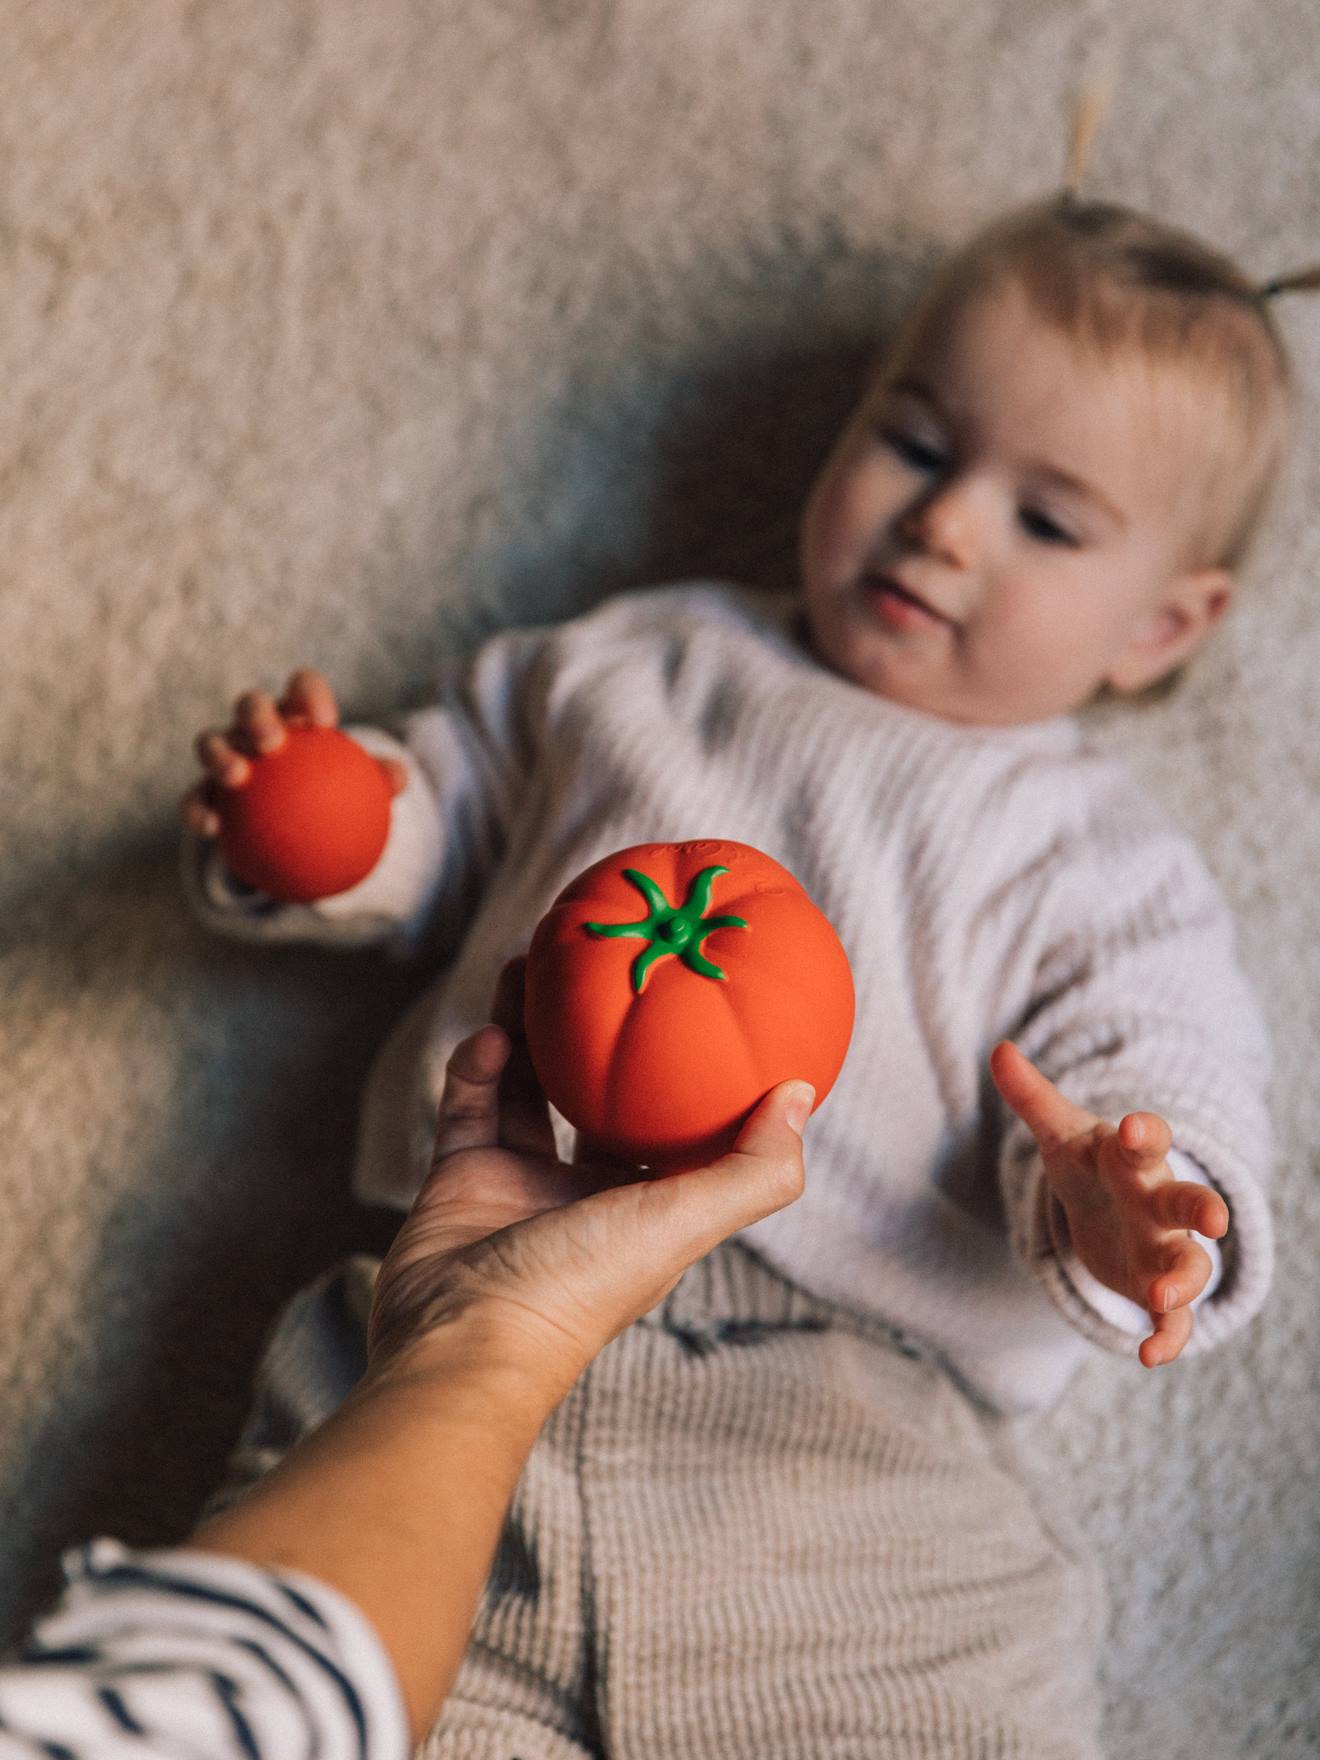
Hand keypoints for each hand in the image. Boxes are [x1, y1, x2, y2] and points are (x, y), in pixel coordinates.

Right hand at [179, 668, 408, 838]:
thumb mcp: (361, 790)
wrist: (294, 825)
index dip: (309, 694)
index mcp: (295, 714)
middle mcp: (256, 726)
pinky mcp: (204, 788)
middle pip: (250, 705)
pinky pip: (195, 797)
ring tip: (237, 776)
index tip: (325, 722)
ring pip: (210, 741)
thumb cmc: (334, 795)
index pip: (302, 689)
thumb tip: (398, 779)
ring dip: (219, 754)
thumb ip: (379, 780)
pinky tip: (211, 829)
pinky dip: (198, 809)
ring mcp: (226, 752)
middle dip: (258, 715)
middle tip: (273, 742)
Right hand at [365, 958, 814, 1400]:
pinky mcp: (460, 1179)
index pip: (679, 1128)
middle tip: (600, 966)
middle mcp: (588, 1194)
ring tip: (531, 965)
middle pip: (599, 1096)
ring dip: (530, 1028)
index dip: (690, 1071)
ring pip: (530, 1087)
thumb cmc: (579, 1287)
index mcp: (648, 1208)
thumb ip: (753, 1167)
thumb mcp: (682, 1221)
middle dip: (600, 1036)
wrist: (460, 1342)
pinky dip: (479, 1065)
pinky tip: (492, 1033)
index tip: (696, 1001)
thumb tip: (800, 1091)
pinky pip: (471, 1105)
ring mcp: (521, 1185)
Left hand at [989, 1040, 1228, 1367]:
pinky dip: (1167, 1337)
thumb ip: (1031, 1097)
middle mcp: (1158, 1202)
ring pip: (1190, 1264)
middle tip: (1214, 1220)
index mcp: (1132, 1158)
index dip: (1143, 1134)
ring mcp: (1164, 1246)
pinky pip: (1174, 1318)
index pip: (1146, 1140)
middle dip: (1201, 1208)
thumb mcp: (1059, 1133)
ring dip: (1183, 1280)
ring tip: (1161, 1297)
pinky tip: (1148, 1356)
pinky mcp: (1157, 1286)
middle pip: (1187, 1201)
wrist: (1110, 1205)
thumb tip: (999, 1050)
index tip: (1135, 1128)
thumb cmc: (1089, 1162)